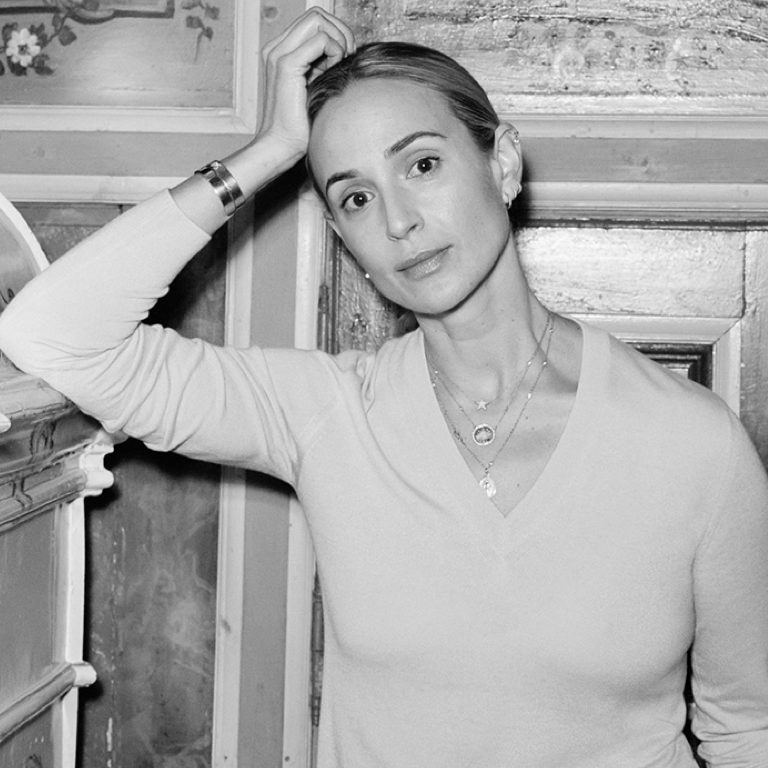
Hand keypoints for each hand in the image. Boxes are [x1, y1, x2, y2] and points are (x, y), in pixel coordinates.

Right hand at [259, 7, 354, 159]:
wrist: (280, 146)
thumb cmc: (300, 126)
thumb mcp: (313, 88)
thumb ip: (321, 66)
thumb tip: (344, 51)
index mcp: (281, 51)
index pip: (314, 21)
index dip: (335, 33)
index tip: (343, 58)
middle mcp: (276, 48)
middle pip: (317, 14)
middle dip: (339, 31)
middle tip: (346, 57)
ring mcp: (278, 54)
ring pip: (318, 19)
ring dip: (338, 38)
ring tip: (339, 64)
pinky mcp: (286, 65)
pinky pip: (320, 39)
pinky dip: (335, 51)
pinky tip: (333, 71)